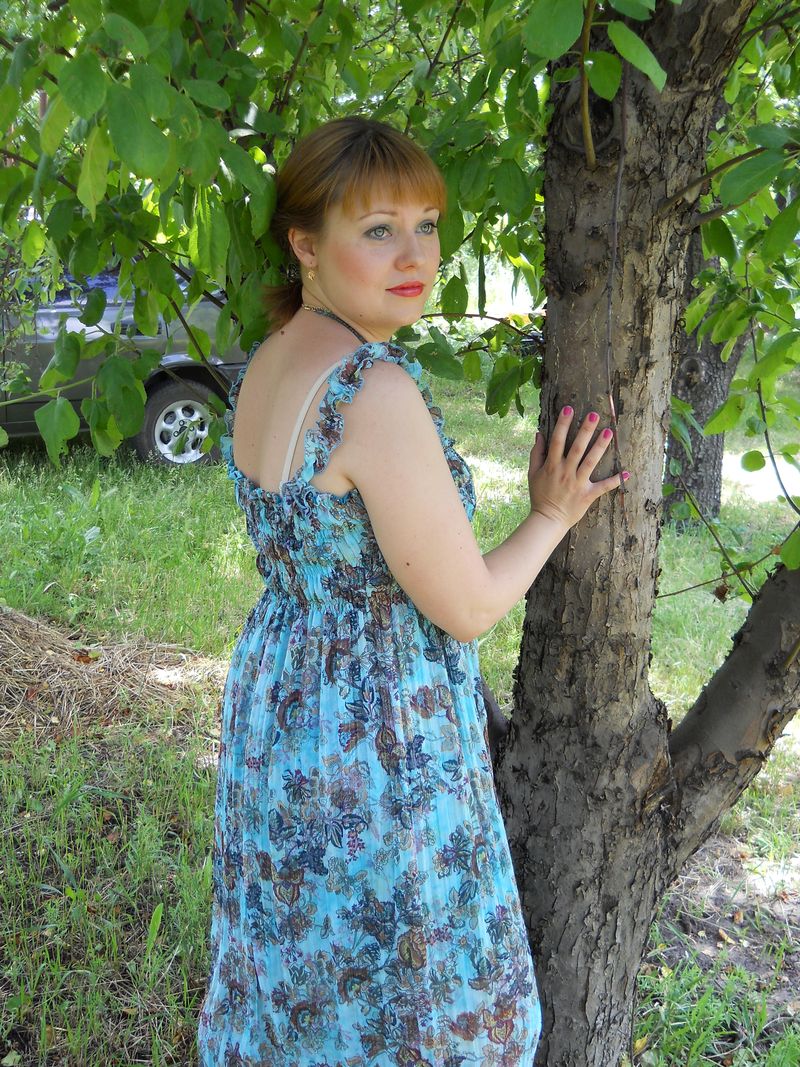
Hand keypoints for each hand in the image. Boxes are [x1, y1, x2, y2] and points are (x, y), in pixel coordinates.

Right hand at [527, 406, 628, 527]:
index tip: (569, 409)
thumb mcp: (533, 473)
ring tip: (609, 432)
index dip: (563, 424)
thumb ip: (536, 453)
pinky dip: (615, 481)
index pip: (557, 441)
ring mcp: (578, 484)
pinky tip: (627, 472)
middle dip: (585, 430)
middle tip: (594, 414)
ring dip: (600, 447)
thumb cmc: (539, 495)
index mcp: (552, 466)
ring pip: (591, 462)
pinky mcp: (588, 496)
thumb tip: (539, 434)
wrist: (547, 520)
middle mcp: (566, 472)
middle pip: (577, 448)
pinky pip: (603, 487)